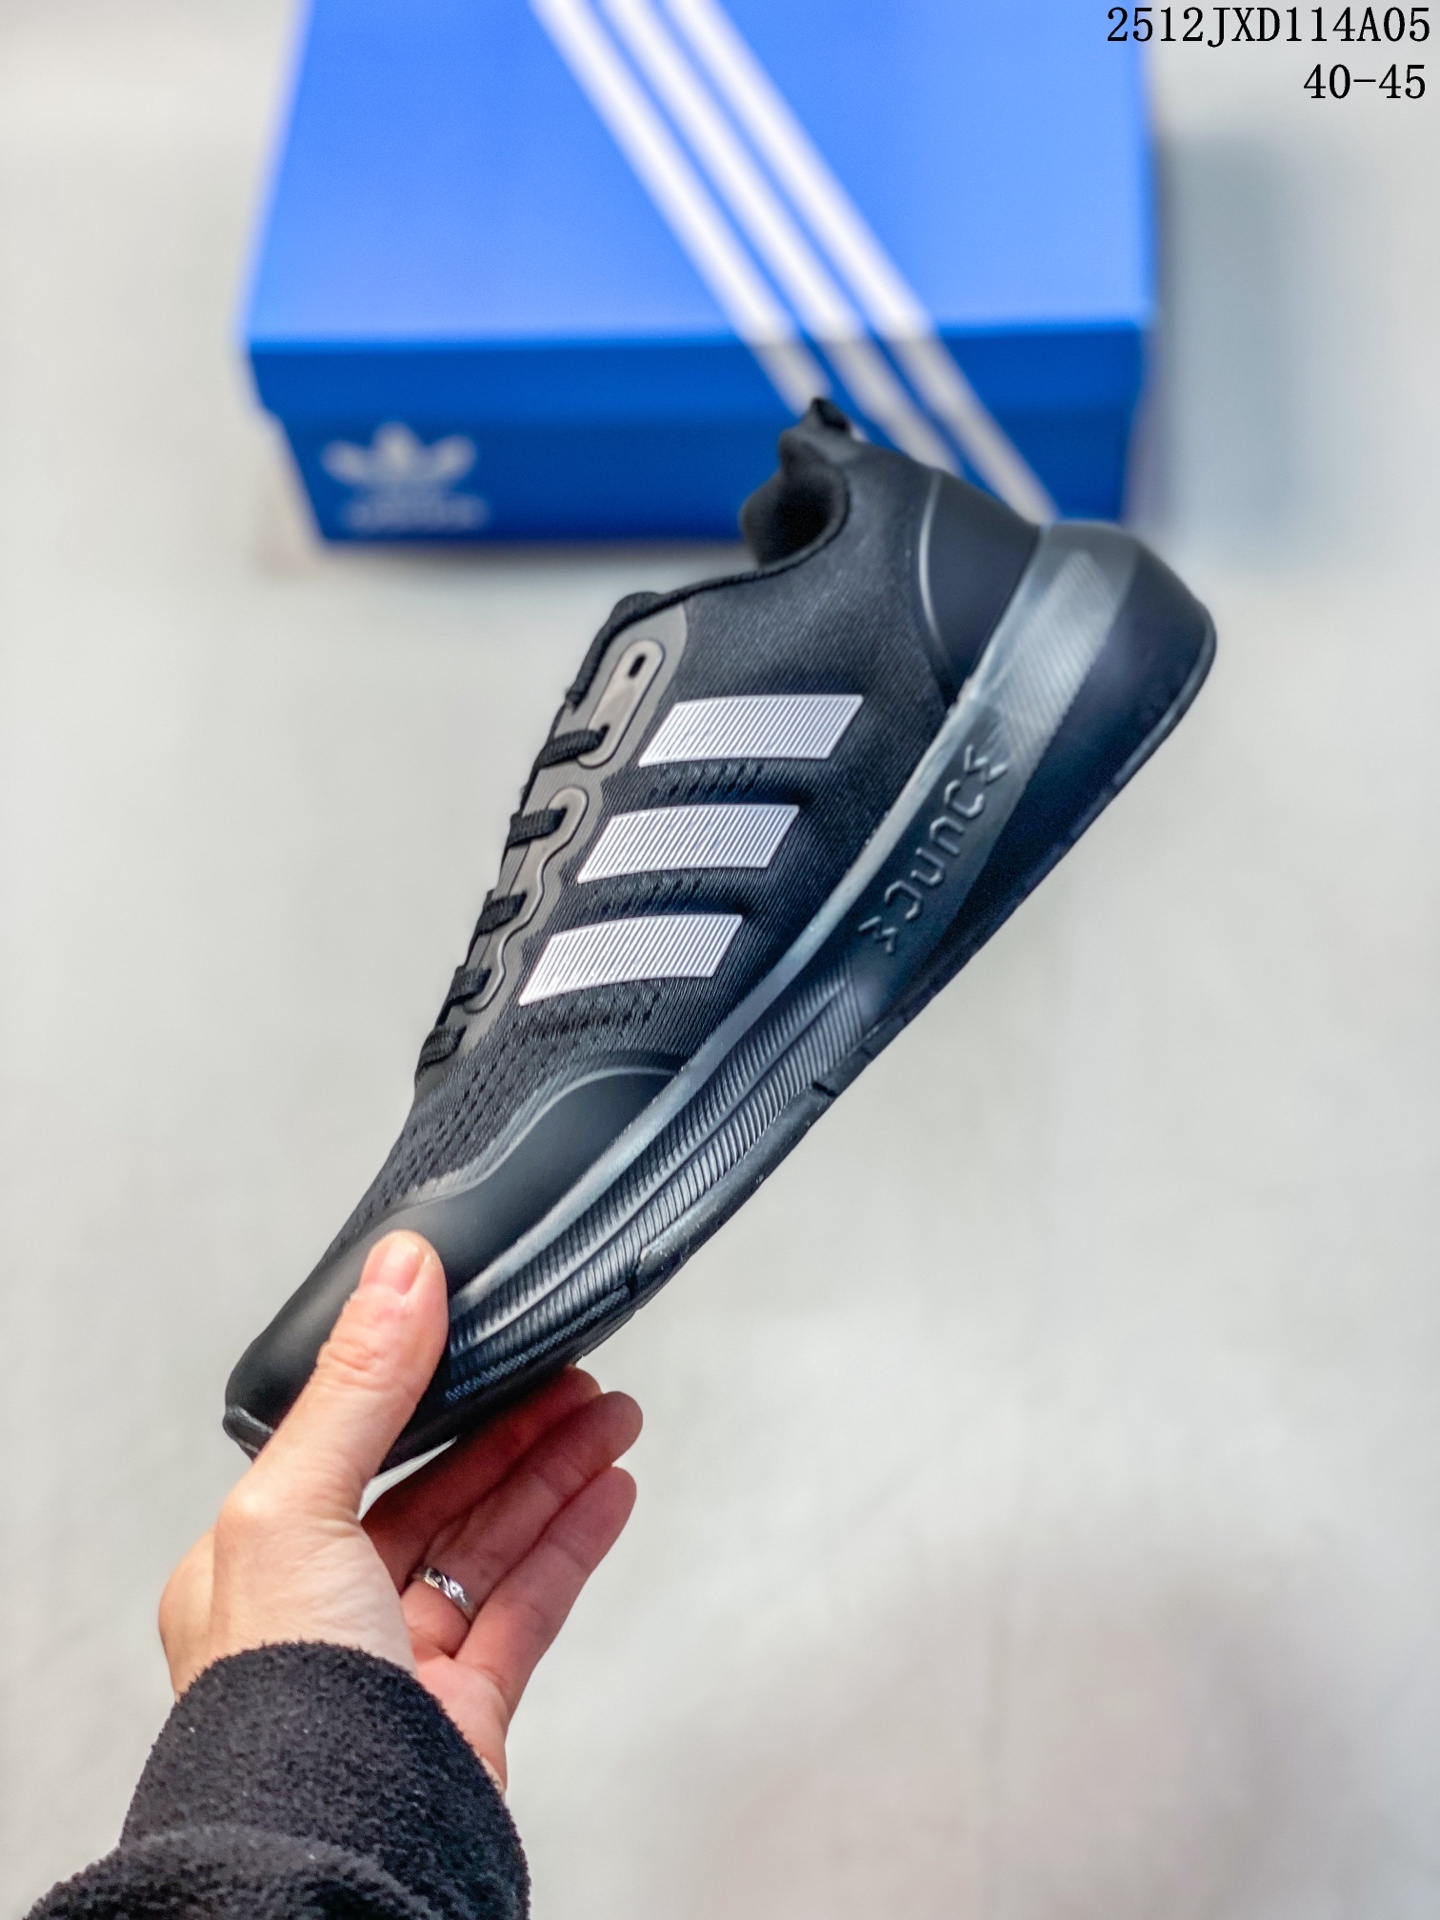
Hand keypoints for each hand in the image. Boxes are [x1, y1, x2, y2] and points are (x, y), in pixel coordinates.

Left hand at [160, 1232, 640, 1787]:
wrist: (333, 1853)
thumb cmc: (280, 1703)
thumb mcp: (295, 1509)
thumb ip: (359, 1389)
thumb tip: (398, 1274)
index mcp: (256, 1561)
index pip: (358, 1445)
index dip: (433, 1386)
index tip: (494, 1336)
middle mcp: (323, 1609)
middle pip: (440, 1490)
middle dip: (517, 1427)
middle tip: (581, 1376)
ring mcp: (397, 1662)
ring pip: (492, 1543)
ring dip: (557, 1475)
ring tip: (616, 1420)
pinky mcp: (463, 1709)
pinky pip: (529, 1606)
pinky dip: (573, 1544)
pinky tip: (610, 1496)